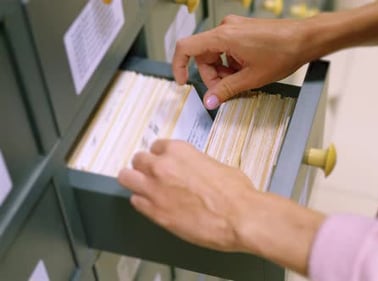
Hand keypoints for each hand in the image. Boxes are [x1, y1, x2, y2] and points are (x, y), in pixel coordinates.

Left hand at [118, 139, 325, 274]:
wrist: (238, 217)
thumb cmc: (235, 191)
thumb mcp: (216, 166)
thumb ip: (196, 166)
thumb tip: (195, 173)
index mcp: (179, 151)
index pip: (157, 146)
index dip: (161, 155)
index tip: (166, 162)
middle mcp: (161, 166)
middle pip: (138, 160)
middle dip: (145, 167)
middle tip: (154, 176)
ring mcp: (154, 189)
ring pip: (126, 178)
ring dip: (136, 182)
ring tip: (145, 189)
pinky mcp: (154, 213)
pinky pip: (135, 202)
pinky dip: (142, 202)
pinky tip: (153, 206)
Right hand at [173, 15, 309, 108]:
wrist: (305, 39)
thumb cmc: (284, 52)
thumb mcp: (251, 78)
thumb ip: (226, 90)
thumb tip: (209, 100)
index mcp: (223, 36)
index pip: (186, 47)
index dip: (179, 66)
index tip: (182, 82)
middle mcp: (226, 28)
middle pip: (203, 55)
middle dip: (211, 75)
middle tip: (225, 90)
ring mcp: (235, 27)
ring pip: (216, 53)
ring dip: (223, 70)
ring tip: (242, 79)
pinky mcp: (243, 30)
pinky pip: (227, 48)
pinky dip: (232, 63)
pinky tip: (247, 70)